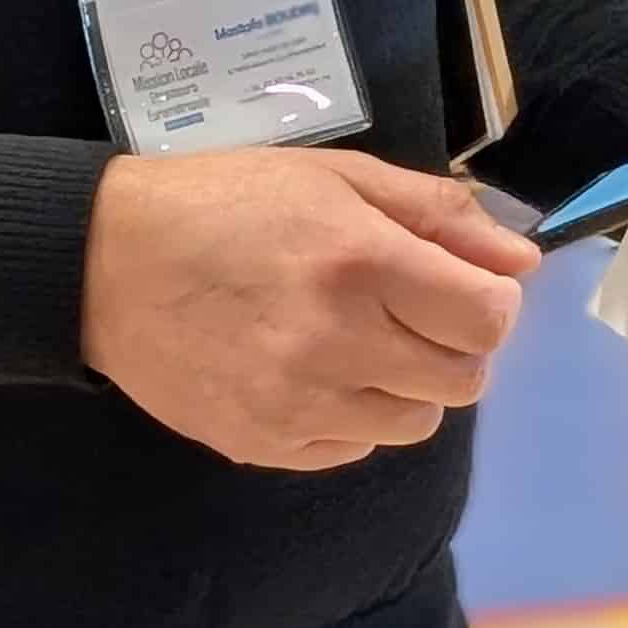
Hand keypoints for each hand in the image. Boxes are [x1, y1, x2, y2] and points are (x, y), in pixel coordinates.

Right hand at [82, 146, 539, 471]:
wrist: (104, 263)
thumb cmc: (227, 202)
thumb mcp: (336, 177)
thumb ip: (437, 215)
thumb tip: (522, 262)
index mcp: (360, 263)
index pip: (487, 318)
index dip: (490, 301)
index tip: (461, 285)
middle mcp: (337, 343)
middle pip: (463, 379)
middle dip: (454, 344)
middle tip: (410, 310)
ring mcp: (297, 405)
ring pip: (414, 424)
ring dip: (406, 385)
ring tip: (359, 340)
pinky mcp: (263, 446)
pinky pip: (352, 450)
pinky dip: (352, 417)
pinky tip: (313, 371)